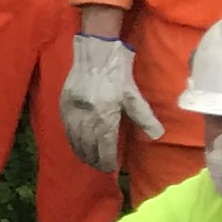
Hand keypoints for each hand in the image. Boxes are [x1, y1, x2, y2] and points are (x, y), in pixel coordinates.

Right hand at [60, 33, 159, 173]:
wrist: (95, 53)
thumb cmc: (118, 73)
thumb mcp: (133, 94)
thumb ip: (143, 116)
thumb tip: (157, 135)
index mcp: (105, 113)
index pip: (104, 144)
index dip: (106, 158)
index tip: (110, 168)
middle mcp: (87, 114)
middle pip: (88, 144)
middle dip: (93, 157)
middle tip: (98, 166)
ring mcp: (73, 109)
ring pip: (74, 137)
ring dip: (80, 150)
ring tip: (86, 159)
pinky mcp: (64, 103)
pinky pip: (66, 126)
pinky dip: (71, 137)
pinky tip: (75, 143)